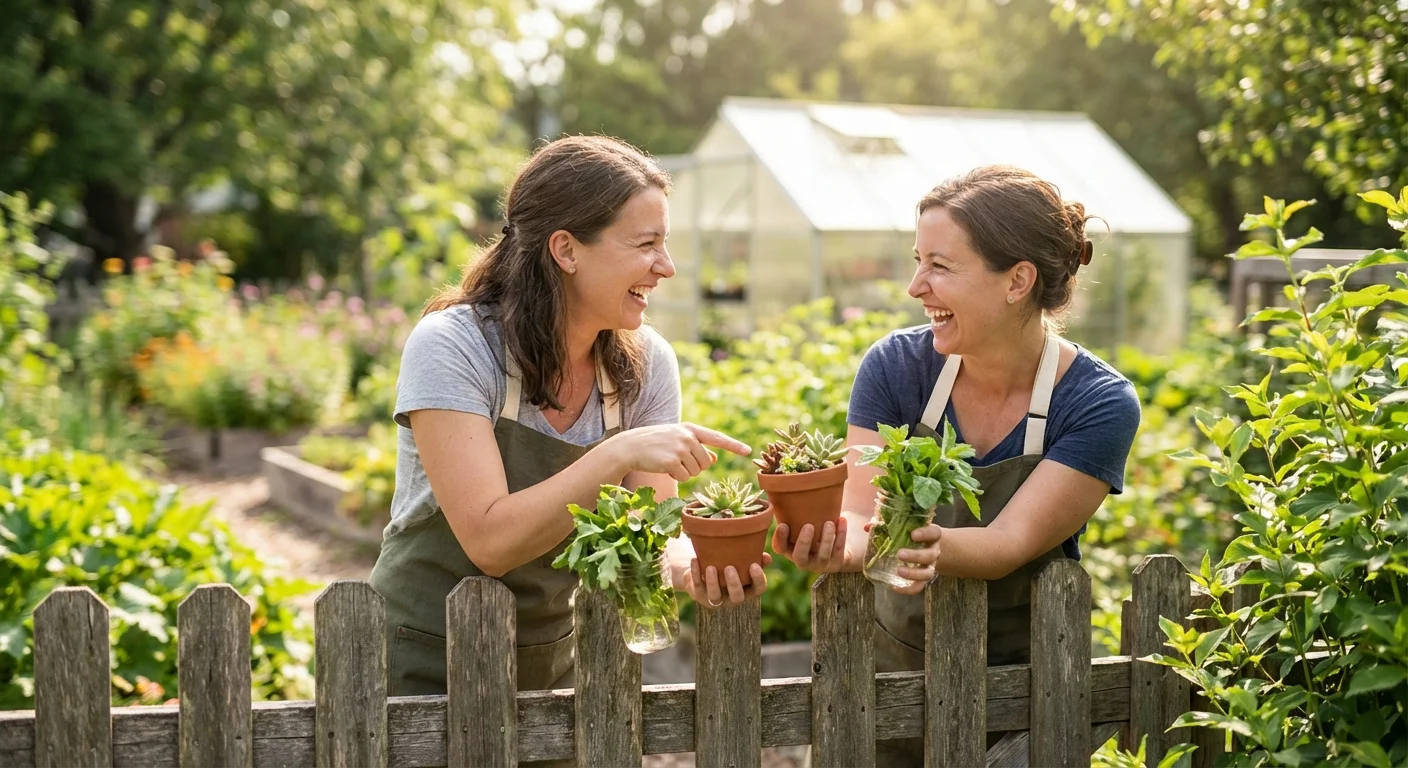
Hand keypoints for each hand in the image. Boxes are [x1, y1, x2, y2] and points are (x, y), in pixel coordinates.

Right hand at [607, 423, 750, 481]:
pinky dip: (676, 477)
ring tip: (668, 462)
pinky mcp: (672, 461)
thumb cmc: (655, 444)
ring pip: (696, 471)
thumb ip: (696, 448)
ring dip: (684, 472)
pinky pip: (685, 478)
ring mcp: (680, 448)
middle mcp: (688, 437)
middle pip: (706, 462)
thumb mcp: (676, 441)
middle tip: (677, 461)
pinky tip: (664, 468)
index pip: (717, 438)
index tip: (748, 451)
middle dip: (695, 467)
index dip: (733, 445)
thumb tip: (714, 459)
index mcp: (690, 429)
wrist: (630, 447)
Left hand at [682, 554, 770, 606]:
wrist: (703, 570)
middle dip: (734, 584)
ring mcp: (716, 599)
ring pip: (715, 596)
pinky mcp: (699, 595)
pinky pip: (697, 587)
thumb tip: (767, 558)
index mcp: (747, 590)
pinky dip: (695, 573)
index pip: (758, 589)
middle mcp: (733, 598)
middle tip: (729, 568)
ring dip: (712, 582)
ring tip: (711, 567)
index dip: (758, 579)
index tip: (754, 565)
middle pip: (737, 597)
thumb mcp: (742, 562)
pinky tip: (695, 560)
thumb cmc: (728, 564)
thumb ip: (756, 559)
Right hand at [771, 519, 849, 573]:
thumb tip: (781, 490)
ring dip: (826, 539)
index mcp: (790, 550)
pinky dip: (841, 535)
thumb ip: (791, 514)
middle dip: (804, 542)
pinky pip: (839, 550)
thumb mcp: (799, 525)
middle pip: (800, 556)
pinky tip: (842, 520)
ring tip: (829, 523)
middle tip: (808, 526)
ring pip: (822, 556)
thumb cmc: (811, 530)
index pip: (780, 548)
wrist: (834, 547)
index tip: (783, 525)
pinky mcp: (836, 563)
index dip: (780, 539)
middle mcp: (803, 561)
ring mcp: (819, 564)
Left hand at [889, 523, 941, 594]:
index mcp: (931, 535)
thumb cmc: (912, 534)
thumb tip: (867, 527)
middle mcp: (933, 551)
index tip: (913, 534)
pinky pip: (919, 586)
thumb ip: (887, 525)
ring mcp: (930, 566)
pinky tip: (895, 587)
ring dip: (914, 574)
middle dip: (915, 556)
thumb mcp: (905, 527)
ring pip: (927, 573)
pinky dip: (908, 589)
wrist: (928, 547)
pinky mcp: (924, 577)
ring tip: (899, 571)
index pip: (934, 533)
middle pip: (930, 555)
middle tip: (900, 554)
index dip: (925, 533)